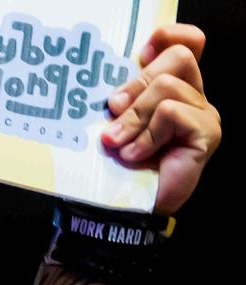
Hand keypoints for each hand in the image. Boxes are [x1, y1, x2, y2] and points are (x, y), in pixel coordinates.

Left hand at [102, 23, 220, 213]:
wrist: (125, 210)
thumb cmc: (115, 168)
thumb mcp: (113, 125)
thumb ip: (120, 101)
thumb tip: (112, 92)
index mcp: (172, 90)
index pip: (187, 43)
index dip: (167, 38)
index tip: (140, 55)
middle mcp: (193, 97)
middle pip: (177, 58)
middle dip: (136, 85)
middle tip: (112, 112)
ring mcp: (203, 114)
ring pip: (167, 88)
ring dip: (134, 118)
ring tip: (119, 145)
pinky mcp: (206, 132)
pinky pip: (172, 113)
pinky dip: (146, 135)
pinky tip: (135, 155)